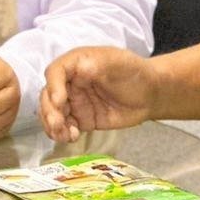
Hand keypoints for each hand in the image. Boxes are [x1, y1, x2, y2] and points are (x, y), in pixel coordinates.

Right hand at [40, 46, 155, 142]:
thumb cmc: (134, 73)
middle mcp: (70, 82)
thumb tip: (78, 69)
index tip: (59, 101)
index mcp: (76, 64)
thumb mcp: (116, 62)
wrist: (150, 95)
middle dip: (49, 111)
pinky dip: (62, 133)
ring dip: (52, 125)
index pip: (55, 72)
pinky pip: (65, 127)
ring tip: (63, 135)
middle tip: (57, 124)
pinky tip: (71, 137)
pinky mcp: (81, 119)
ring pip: (52, 113)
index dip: (53, 86)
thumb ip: (96, 65)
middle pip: (48, 95)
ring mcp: (75, 102)